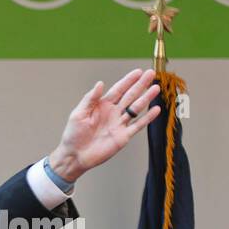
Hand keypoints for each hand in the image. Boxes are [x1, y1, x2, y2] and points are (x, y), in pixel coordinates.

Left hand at [48, 68, 160, 182]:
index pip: (118, 90)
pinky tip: (156, 109)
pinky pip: (138, 125)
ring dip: (146, 98)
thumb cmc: (73, 136)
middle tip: (151, 74)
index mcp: (102, 106)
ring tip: (156, 88)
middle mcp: (112, 113)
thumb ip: (90, 99)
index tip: (138, 72)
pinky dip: (147, 118)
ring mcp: (119, 124)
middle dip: (140, 85)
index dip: (128, 81)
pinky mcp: (123, 136)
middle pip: (130, 96)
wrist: (74, 156)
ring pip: (136, 109)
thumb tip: (100, 83)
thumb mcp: (78, 114)